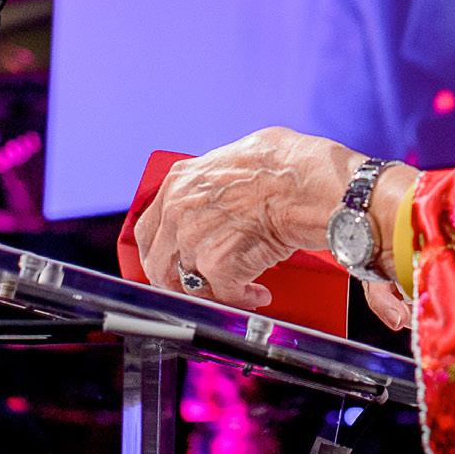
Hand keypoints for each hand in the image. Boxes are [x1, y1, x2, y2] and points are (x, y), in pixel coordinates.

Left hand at [135, 127, 357, 309]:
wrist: (306, 184)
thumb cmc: (285, 164)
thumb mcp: (235, 154)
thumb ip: (214, 179)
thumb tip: (223, 189)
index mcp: (178, 183)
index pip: (148, 229)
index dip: (160, 250)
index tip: (171, 261)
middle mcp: (178, 212)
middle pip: (159, 264)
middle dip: (180, 280)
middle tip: (202, 285)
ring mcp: (195, 241)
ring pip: (191, 284)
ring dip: (215, 290)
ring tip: (239, 288)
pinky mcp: (218, 267)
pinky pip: (224, 296)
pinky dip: (243, 299)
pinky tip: (258, 293)